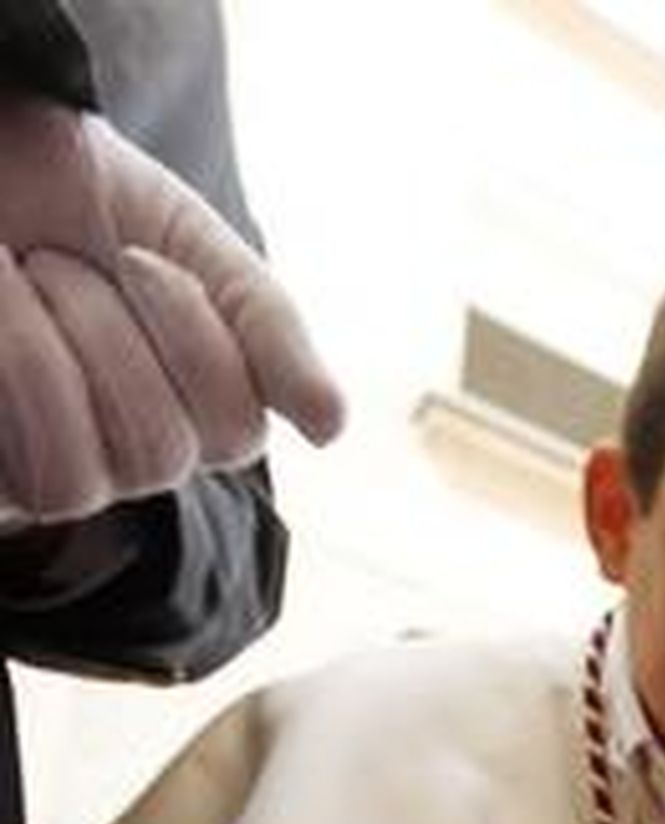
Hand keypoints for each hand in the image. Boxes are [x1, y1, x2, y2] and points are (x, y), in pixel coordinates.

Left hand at [0, 94, 343, 529]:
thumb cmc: (67, 194)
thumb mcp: (185, 237)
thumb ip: (264, 321)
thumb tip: (333, 427)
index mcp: (191, 402)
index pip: (237, 429)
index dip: (198, 343)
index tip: (137, 256)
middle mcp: (129, 453)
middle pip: (170, 453)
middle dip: (114, 335)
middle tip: (59, 262)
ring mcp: (63, 475)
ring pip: (111, 469)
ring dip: (62, 353)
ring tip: (18, 280)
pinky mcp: (2, 488)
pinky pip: (52, 477)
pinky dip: (23, 369)